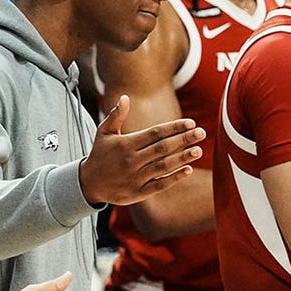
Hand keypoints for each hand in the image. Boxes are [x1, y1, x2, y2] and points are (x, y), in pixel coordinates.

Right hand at [80, 95, 205, 205]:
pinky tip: (189, 169)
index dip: (173, 128)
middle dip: (183, 140)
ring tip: (199, 150)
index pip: (154, 133)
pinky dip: (174, 178)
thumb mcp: (104, 133)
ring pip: (163, 166)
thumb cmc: (100, 155)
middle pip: (162, 148)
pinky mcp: (137, 193)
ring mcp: (134, 178)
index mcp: (125, 144)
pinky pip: (159, 185)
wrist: (88, 184)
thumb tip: (124, 97)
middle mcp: (131, 160)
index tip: (191, 123)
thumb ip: (115, 116)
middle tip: (202, 133)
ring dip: (182, 158)